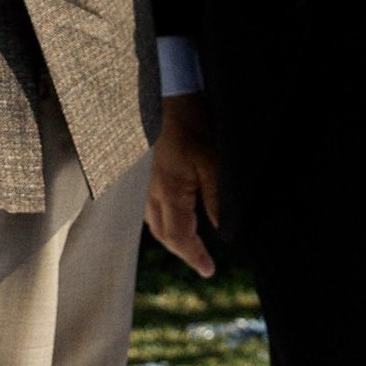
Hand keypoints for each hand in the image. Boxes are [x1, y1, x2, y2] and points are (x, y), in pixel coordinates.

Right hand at [146, 93, 221, 276]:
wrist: (163, 94)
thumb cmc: (188, 124)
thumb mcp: (211, 160)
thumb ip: (216, 197)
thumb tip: (222, 229)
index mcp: (168, 192)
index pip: (179, 237)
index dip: (195, 256)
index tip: (209, 270)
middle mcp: (151, 192)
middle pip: (164, 234)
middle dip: (183, 251)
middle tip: (202, 262)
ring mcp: (144, 182)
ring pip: (155, 221)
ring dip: (173, 236)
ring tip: (190, 244)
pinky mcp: (144, 172)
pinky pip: (150, 205)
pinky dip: (164, 218)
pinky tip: (174, 213)